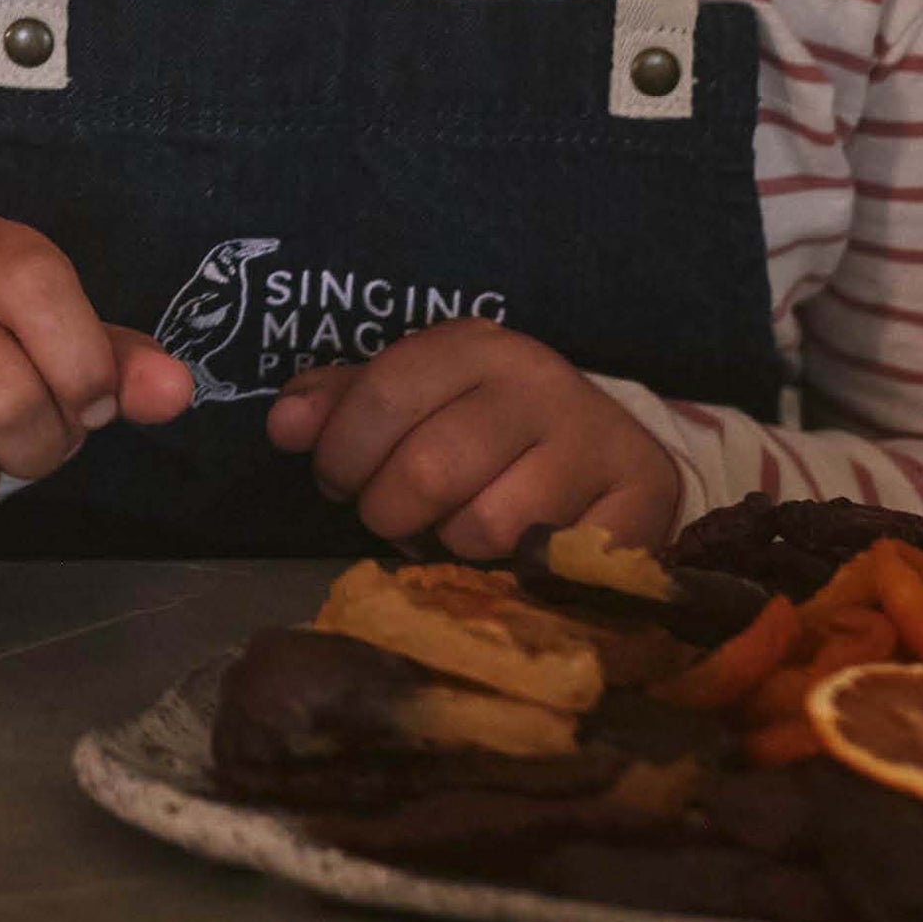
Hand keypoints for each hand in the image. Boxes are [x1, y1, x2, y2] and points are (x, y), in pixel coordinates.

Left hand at [265, 321, 678, 555]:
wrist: (609, 448)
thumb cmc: (485, 424)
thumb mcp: (414, 395)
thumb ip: (340, 404)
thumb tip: (282, 427)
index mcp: (476, 345)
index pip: (382, 396)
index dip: (341, 452)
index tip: (335, 481)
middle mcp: (540, 384)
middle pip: (428, 470)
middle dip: (386, 510)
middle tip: (387, 518)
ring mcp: (595, 444)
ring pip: (485, 528)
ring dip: (450, 548)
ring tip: (451, 531)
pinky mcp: (641, 506)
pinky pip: (548, 567)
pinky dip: (514, 576)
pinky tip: (509, 558)